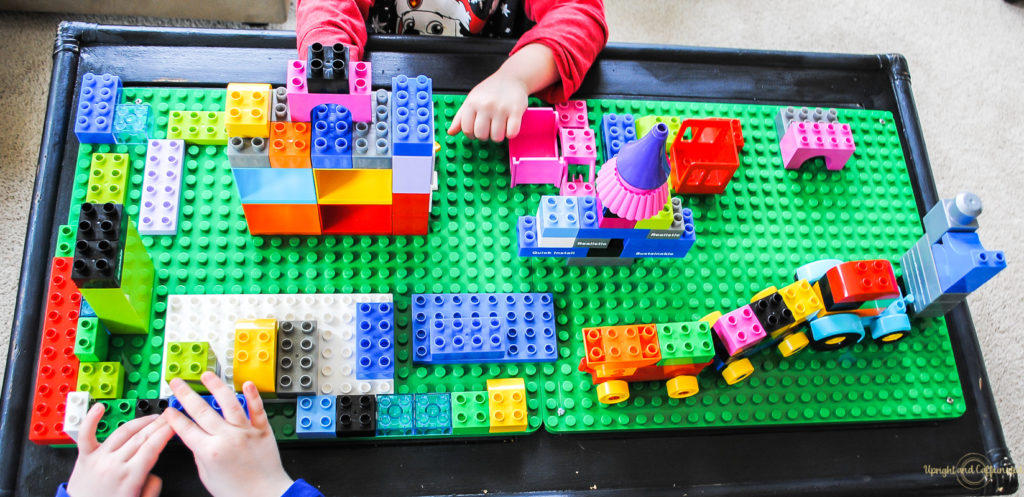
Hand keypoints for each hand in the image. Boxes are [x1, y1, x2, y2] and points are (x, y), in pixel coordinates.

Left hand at [66, 404, 173, 496]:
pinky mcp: (84, 458)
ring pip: (123, 432)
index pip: (153, 446)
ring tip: (152, 416)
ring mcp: (99, 459)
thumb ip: (152, 488)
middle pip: (141, 437)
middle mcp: (114, 464)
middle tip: (169, 416)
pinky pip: (86, 435)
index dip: (166, 432)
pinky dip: (91, 419)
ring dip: (140, 421)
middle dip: (159, 424)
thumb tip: (154, 474)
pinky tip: (99, 407)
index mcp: (130, 477)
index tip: (175, 424)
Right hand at [163, 373, 292, 496]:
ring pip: (229, 403)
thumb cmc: (238, 492)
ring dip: (216, 386)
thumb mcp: (208, 477)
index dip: (174, 417)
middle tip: (177, 383)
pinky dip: (252, 395)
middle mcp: (227, 438)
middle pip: (201, 411)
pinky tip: (246, 383)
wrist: (266, 496)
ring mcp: (245, 431)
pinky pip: (257, 409)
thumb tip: (195, 439)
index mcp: (210, 451)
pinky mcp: (262, 430)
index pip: (186, 429)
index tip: (168, 408)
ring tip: (206, 375)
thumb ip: (200, 456)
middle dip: (185, 394)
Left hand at [447, 72, 528, 141]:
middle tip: (489, 128)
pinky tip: (509, 126)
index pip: (467, 130)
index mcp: (472, 103)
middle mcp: (486, 105)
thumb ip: (460, 117)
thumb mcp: (472, 100)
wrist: (512, 78)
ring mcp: (501, 108)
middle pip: (481, 135)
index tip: (477, 130)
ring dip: (498, 136)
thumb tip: (450, 132)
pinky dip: (510, 134)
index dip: (471, 134)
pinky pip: (511, 133)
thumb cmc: (491, 90)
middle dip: (485, 136)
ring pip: (497, 137)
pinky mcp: (516, 111)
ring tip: (500, 126)